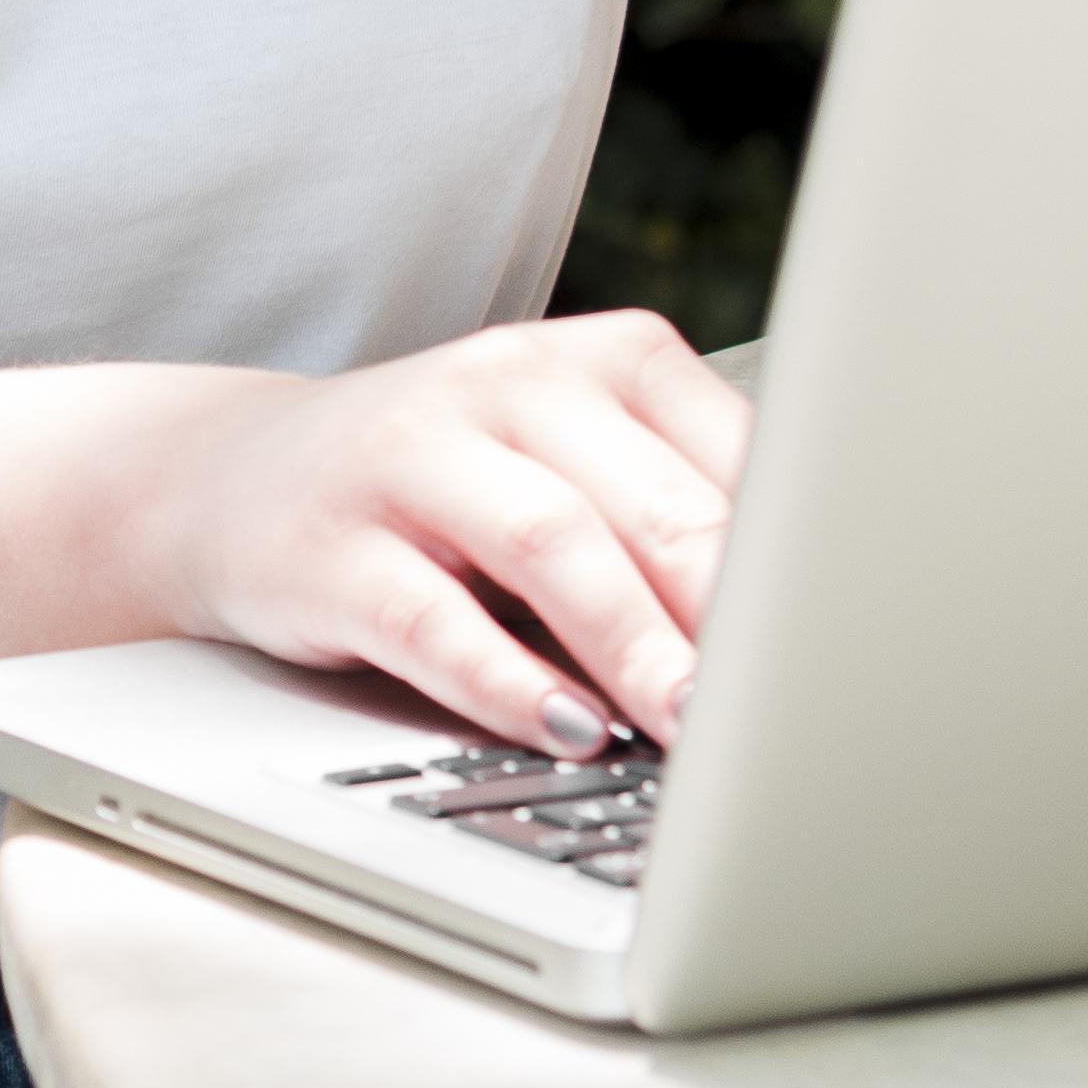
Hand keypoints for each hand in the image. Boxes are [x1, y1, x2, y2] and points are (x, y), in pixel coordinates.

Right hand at [142, 310, 752, 760]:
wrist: (233, 479)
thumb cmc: (448, 492)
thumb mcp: (569, 471)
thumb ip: (675, 523)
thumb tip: (812, 634)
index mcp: (594, 359)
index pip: (727, 447)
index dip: (797, 554)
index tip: (854, 637)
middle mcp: (505, 382)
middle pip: (646, 500)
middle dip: (729, 613)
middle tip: (795, 706)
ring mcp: (409, 457)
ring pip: (550, 542)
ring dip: (635, 645)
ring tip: (693, 728)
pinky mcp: (329, 546)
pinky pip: (430, 616)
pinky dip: (504, 679)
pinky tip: (565, 728)